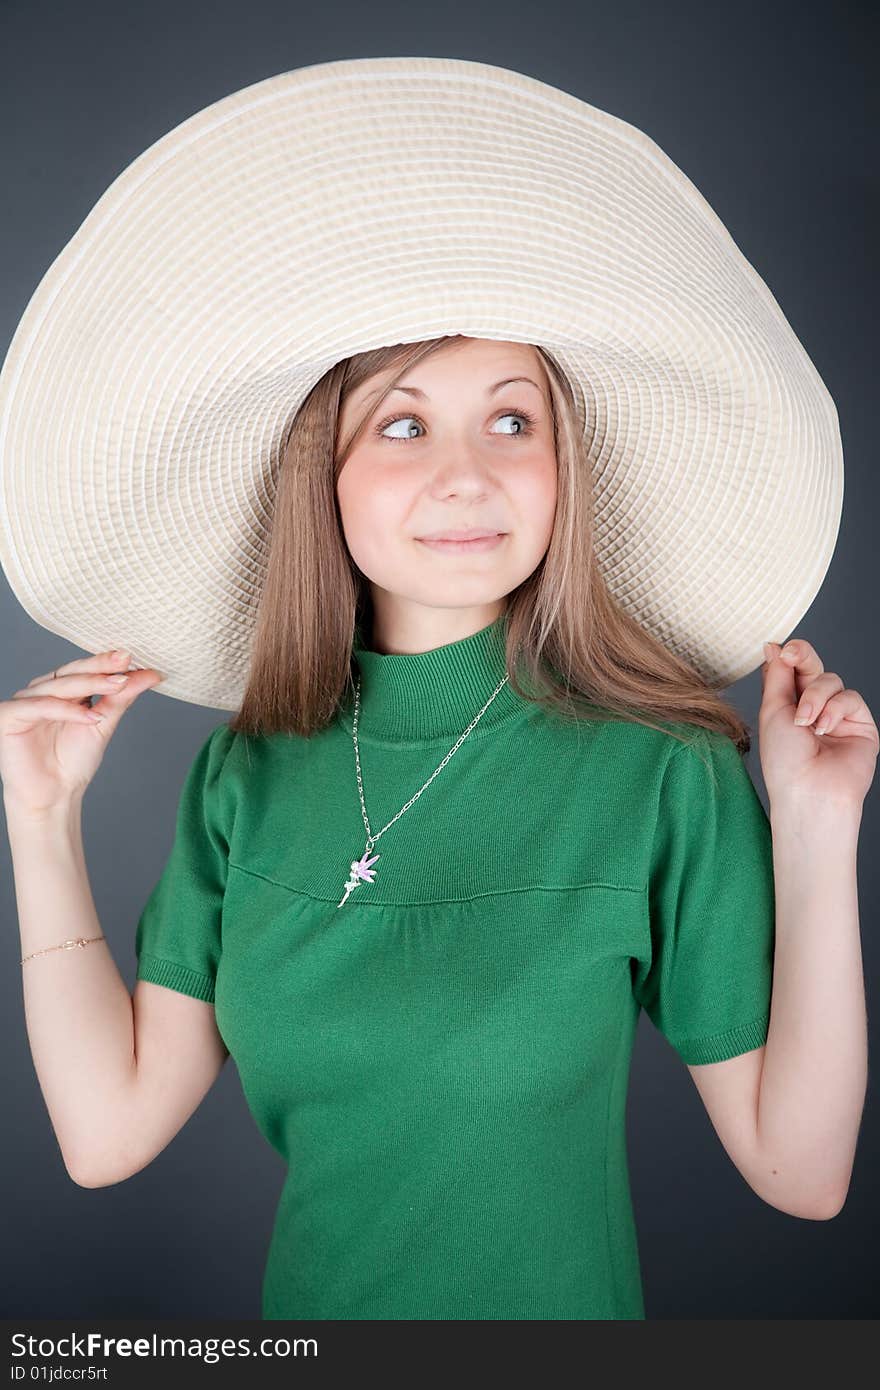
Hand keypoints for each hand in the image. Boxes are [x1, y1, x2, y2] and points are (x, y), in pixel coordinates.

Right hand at [0, 648, 163, 816]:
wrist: (54, 796)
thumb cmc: (73, 762)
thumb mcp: (103, 724)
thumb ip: (121, 698)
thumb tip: (150, 675)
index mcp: (61, 691)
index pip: (84, 670)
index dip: (107, 663)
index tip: (133, 658)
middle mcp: (41, 692)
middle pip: (72, 673)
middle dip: (101, 667)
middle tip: (126, 662)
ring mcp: (24, 702)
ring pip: (58, 687)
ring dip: (90, 685)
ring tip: (118, 686)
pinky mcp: (8, 716)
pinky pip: (40, 707)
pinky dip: (67, 710)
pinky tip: (91, 715)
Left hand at [759, 638, 878, 810]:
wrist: (809, 791)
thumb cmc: (784, 759)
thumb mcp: (772, 711)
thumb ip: (777, 676)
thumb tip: (774, 646)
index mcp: (788, 707)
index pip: (792, 671)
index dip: (789, 656)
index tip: (780, 649)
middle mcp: (814, 709)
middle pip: (813, 668)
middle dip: (803, 658)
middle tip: (793, 655)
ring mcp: (838, 717)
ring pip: (831, 681)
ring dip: (815, 696)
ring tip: (805, 722)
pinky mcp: (860, 725)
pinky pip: (851, 698)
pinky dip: (835, 709)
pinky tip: (824, 728)